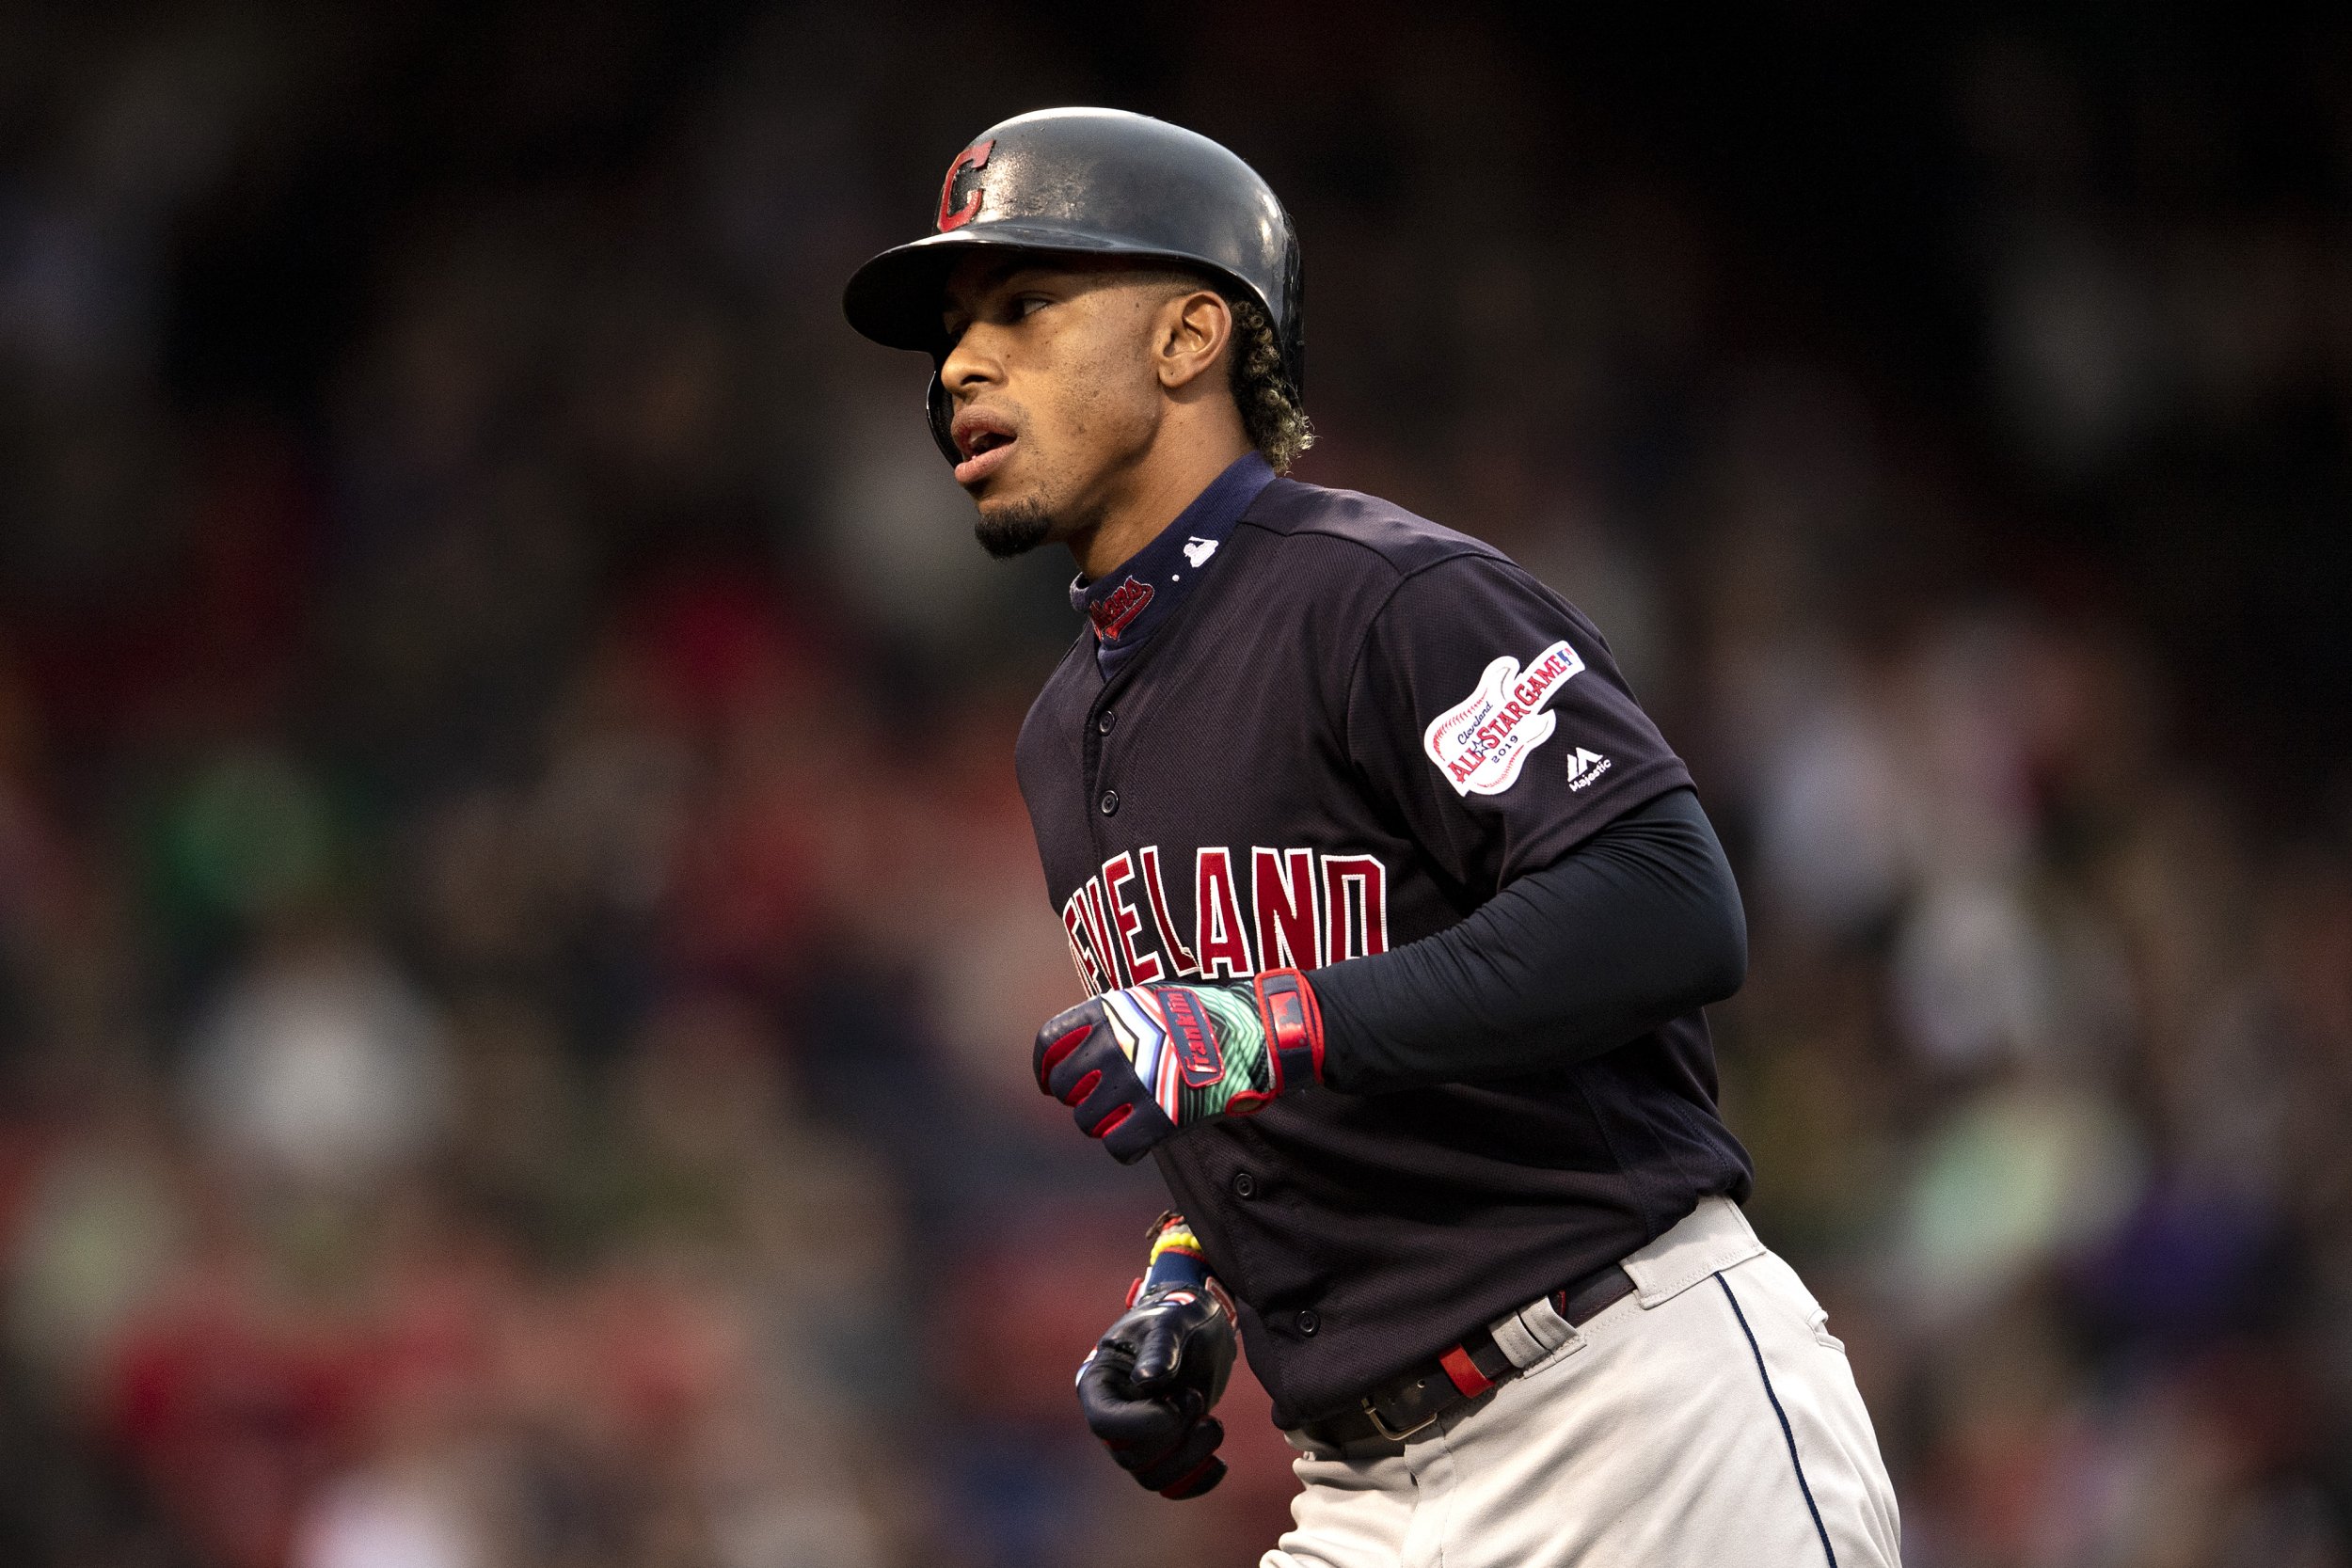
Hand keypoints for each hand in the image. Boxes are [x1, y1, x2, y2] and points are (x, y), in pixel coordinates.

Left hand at [1033, 969, 1325, 1161]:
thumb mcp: (1153, 998)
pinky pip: (1118, 1148)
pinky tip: (1144, 1139)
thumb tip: (1085, 1049)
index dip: (1045, 1069)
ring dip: (1105, 1124)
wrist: (1261, 1031)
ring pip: (1087, 1122)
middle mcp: (1113, 1046)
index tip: (1051, 1083)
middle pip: (1064, 1089)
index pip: (1049, 1044)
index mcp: (1108, 1012)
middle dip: (1080, 1099)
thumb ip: (1115, 1021)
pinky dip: (1127, 1148)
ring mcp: (1134, 1083)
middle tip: (1105, 1102)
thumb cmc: (1211, 1013)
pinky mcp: (1159, 1118)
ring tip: (1132, 1117)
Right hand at [1077, 1282, 1237, 1498]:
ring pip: (1151, 1477)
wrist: (1199, 1326)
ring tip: (1214, 1423)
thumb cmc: (1178, 1316)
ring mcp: (1137, 1436)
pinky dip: (1196, 1481)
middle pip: (1130, 1457)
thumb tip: (1146, 1382)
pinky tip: (1219, 1463)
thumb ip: (1160, 1349)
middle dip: (1174, 1435)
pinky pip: (1171, 1485)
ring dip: (1189, 1459)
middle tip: (1197, 1397)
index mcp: (1099, 1382)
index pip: (1105, 1423)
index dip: (1142, 1423)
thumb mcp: (1172, 1322)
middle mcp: (1113, 1416)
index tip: (1178, 1403)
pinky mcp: (1164, 1449)